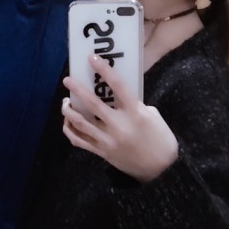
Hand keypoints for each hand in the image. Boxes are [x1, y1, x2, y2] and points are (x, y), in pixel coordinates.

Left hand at [62, 55, 177, 182]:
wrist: (162, 170)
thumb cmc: (161, 139)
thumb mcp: (153, 116)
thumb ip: (134, 105)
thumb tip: (116, 96)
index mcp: (135, 114)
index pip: (118, 87)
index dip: (104, 70)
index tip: (92, 59)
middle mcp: (118, 126)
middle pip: (92, 104)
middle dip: (77, 90)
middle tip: (68, 80)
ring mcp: (107, 140)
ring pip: (79, 123)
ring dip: (68, 110)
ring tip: (66, 102)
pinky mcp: (101, 152)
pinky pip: (78, 140)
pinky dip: (69, 129)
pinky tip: (67, 121)